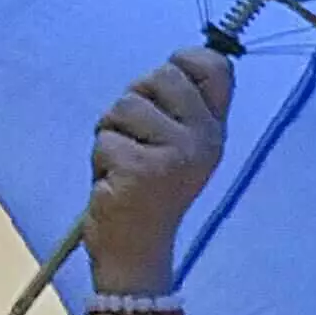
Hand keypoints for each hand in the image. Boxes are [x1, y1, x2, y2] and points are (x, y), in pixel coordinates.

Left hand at [83, 46, 233, 295]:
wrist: (136, 253)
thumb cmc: (147, 193)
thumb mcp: (176, 145)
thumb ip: (178, 106)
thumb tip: (172, 62)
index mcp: (214, 128)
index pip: (216, 66)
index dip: (183, 61)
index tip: (162, 89)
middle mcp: (204, 138)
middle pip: (161, 75)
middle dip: (134, 102)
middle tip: (134, 140)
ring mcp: (176, 153)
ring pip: (125, 105)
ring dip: (111, 133)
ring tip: (122, 163)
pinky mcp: (142, 169)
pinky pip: (105, 138)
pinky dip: (99, 159)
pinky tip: (114, 182)